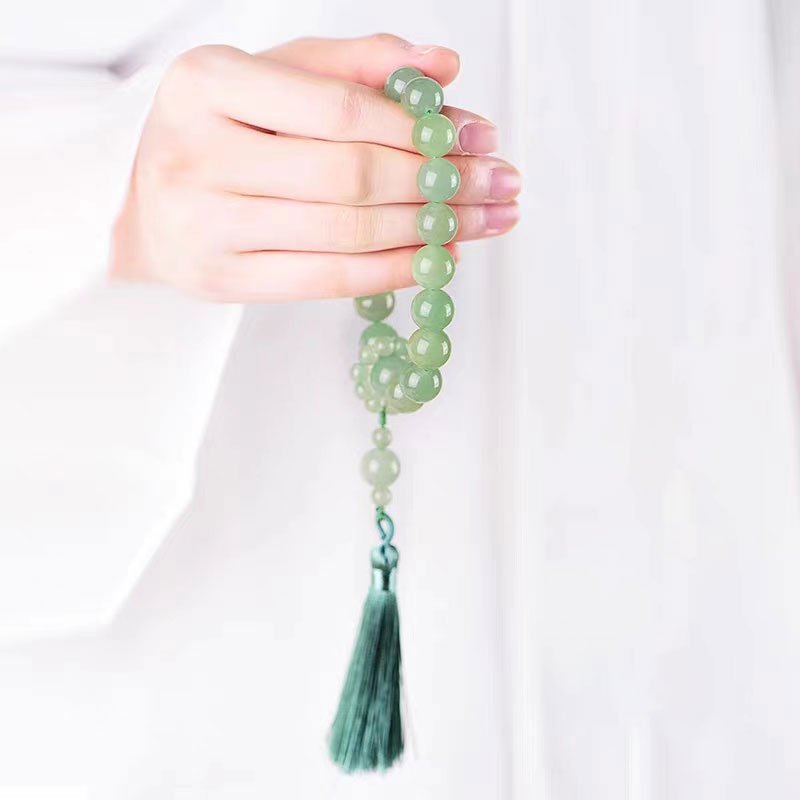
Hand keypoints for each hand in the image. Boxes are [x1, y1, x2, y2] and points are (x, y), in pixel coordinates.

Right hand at [110, 35, 520, 300]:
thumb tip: (444, 66)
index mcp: (208, 82)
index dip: (419, 128)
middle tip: (497, 185)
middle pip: (351, 176)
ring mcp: (207, 225)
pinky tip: (436, 258)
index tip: (476, 137)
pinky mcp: (223, 281)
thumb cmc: (217, 133)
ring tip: (481, 221)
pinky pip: (328, 280)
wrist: (140, 205)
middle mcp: (199, 154)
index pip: (339, 108)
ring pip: (346, 232)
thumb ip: (357, 63)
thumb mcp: (274, 76)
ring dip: (430, 230)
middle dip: (440, 184)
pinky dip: (393, 270)